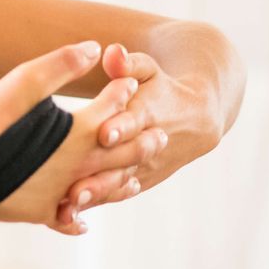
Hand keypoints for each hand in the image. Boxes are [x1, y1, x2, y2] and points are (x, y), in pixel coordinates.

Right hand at [0, 41, 167, 234]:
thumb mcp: (27, 80)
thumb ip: (62, 63)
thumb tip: (95, 48)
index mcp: (82, 130)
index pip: (112, 106)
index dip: (121, 91)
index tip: (130, 84)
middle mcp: (81, 163)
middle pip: (123, 152)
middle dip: (142, 141)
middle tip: (160, 138)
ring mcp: (63, 190)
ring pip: (104, 188)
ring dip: (122, 181)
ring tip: (134, 180)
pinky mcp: (41, 211)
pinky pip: (67, 219)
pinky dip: (77, 221)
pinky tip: (82, 223)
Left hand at [60, 43, 206, 210]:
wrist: (199, 115)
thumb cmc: (160, 86)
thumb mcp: (149, 69)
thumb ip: (129, 63)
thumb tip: (111, 51)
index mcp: (148, 112)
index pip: (135, 120)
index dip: (120, 126)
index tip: (104, 133)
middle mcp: (148, 143)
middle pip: (124, 160)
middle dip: (101, 174)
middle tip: (75, 188)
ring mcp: (145, 164)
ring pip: (120, 182)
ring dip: (97, 195)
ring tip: (70, 206)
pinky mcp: (141, 179)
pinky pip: (120, 193)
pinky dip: (98, 203)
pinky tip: (70, 217)